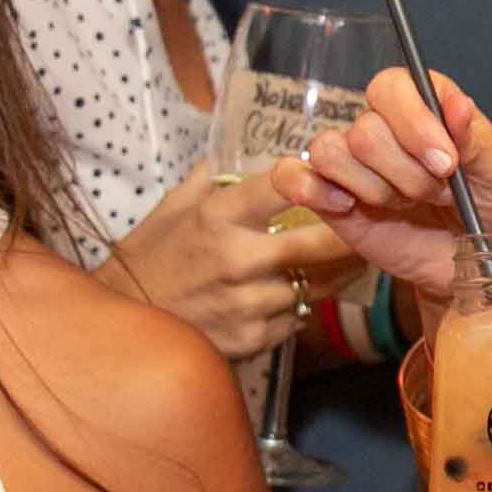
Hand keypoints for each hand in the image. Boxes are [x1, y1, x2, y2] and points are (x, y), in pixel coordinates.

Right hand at [110, 167, 341, 363]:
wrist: (124, 323)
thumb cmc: (148, 259)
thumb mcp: (172, 209)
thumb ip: (209, 180)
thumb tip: (232, 152)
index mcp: (219, 217)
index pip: (285, 186)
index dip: (320, 179)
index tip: (340, 180)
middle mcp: (239, 259)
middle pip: (322, 243)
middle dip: (351, 233)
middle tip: (367, 225)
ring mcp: (248, 303)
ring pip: (316, 285)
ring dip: (330, 274)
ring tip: (345, 261)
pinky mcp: (253, 339)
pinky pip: (295, 317)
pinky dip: (298, 306)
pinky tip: (294, 294)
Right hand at [283, 66, 491, 297]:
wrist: (475, 266)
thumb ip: (477, 139)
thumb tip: (456, 105)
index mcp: (423, 105)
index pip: (393, 87)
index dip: (413, 123)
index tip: (446, 163)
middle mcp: (383, 126)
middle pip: (364, 130)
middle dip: (405, 174)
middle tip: (436, 196)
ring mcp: (353, 162)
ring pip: (330, 151)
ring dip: (373, 188)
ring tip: (404, 206)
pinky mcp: (329, 197)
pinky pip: (290, 175)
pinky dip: (311, 189)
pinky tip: (347, 207)